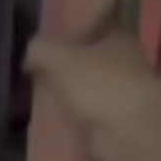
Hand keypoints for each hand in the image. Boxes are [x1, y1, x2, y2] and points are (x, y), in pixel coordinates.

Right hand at [26, 33, 160, 160]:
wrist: (131, 132)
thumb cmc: (99, 84)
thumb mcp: (59, 58)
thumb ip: (40, 51)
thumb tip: (29, 54)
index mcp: (120, 39)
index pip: (98, 27)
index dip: (75, 33)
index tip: (52, 43)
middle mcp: (129, 65)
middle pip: (97, 62)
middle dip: (75, 68)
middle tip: (43, 75)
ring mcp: (128, 98)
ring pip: (96, 93)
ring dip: (77, 98)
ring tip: (46, 102)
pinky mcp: (123, 127)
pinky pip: (94, 122)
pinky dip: (80, 124)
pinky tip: (58, 127)